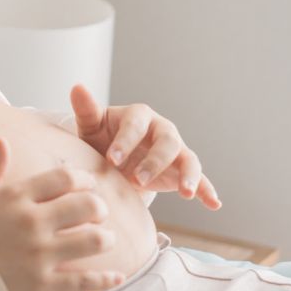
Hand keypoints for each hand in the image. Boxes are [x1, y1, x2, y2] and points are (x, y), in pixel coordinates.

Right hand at [0, 136, 126, 290]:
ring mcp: (39, 255)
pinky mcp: (41, 285)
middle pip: (86, 206)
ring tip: (105, 239)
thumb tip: (1, 139)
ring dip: (105, 238)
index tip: (87, 185)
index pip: (64, 178)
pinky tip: (117, 276)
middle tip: (99, 212)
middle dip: (99, 207)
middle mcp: (32, 223)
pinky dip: (104, 279)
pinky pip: (82, 282)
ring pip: (92, 241)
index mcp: (15, 197)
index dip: (83, 179)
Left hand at [68, 83, 221, 210]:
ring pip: (188, 158)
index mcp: (139, 116)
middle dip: (154, 161)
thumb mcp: (91, 127)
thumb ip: (86, 110)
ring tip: (185, 192)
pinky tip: (214, 204)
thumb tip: (77, 87)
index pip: (135, 126)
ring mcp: (175, 150)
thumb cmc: (101, 139)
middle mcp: (161, 129)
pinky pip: (199, 179)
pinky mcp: (181, 170)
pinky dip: (206, 190)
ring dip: (188, 175)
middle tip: (138, 179)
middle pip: (167, 141)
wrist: (113, 160)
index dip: (124, 142)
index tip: (111, 160)